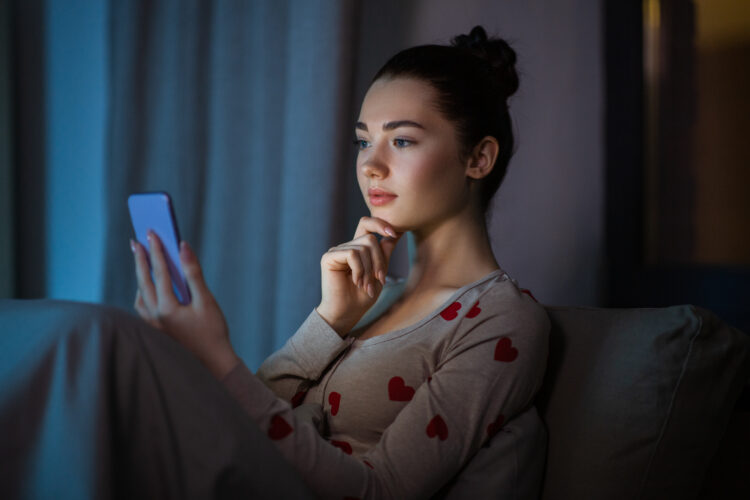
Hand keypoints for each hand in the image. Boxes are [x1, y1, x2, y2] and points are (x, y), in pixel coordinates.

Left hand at [131, 231, 239, 378]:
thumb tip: (183, 248)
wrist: (212, 366)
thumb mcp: (207, 301)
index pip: (158, 272)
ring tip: (141, 261)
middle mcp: (154, 317)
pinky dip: (143, 293)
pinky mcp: (154, 332)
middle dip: (140, 259)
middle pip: (143, 281)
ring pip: (139, 295)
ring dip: (140, 277)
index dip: (155, 250)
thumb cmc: (213, 334)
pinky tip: (148, 289)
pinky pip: (142, 307)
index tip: (152, 232)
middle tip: (136, 241)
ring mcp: (151, 326)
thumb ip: (193, 273)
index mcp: (167, 308)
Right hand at [316, 217, 402, 336]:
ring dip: (369, 270)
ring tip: (365, 286)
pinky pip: (352, 254)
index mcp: (357, 248)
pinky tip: (355, 282)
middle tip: (378, 280)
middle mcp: (346, 247)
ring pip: (363, 247)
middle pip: (370, 239)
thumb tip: (398, 231)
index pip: (367, 224)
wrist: (346, 313)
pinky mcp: (329, 257)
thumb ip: (385, 252)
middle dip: (379, 260)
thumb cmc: (362, 296)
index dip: (381, 224)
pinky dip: (359, 270)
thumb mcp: (379, 272)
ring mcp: (336, 251)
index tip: (395, 233)